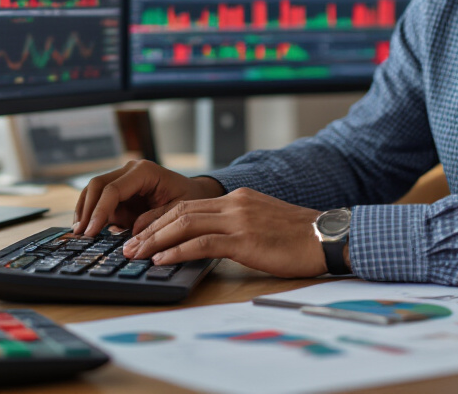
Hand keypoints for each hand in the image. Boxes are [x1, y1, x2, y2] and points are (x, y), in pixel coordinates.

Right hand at [73, 160, 222, 235]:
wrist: (196, 193)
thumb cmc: (190, 199)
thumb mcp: (179, 211)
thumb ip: (156, 219)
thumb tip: (132, 232)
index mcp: (145, 171)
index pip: (113, 189)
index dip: (99, 210)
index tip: (91, 231)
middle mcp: (131, 170)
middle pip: (97, 186)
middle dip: (87, 210)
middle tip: (80, 234)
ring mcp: (124, 179)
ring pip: (94, 191)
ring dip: (85, 211)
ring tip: (79, 234)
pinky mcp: (120, 191)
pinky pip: (100, 200)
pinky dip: (92, 213)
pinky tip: (88, 229)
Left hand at [122, 187, 327, 277]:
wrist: (328, 236)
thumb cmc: (299, 237)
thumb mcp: (263, 222)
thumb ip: (238, 226)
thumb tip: (212, 242)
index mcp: (237, 198)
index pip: (188, 204)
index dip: (160, 220)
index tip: (141, 234)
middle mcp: (234, 203)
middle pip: (179, 211)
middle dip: (150, 229)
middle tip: (129, 246)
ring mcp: (238, 219)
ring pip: (184, 223)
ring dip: (155, 240)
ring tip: (136, 254)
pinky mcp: (244, 239)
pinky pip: (202, 243)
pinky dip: (177, 250)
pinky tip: (162, 260)